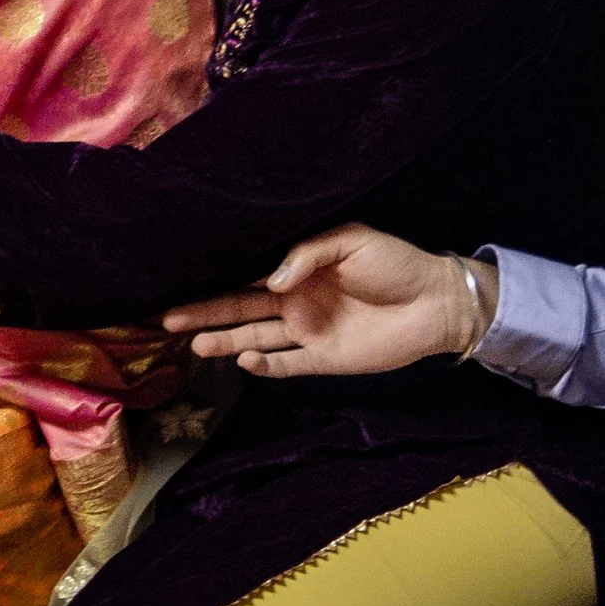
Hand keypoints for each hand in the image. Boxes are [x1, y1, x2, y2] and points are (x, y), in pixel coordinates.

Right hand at [166, 227, 485, 377]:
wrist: (436, 301)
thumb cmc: (395, 263)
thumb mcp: (351, 241)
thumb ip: (307, 255)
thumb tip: (271, 281)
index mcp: (298, 271)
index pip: (247, 275)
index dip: (215, 279)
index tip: (180, 281)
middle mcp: (295, 302)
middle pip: (240, 310)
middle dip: (205, 314)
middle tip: (167, 319)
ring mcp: (307, 333)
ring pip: (255, 339)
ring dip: (226, 342)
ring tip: (195, 345)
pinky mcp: (324, 359)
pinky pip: (286, 364)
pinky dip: (265, 365)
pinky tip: (244, 361)